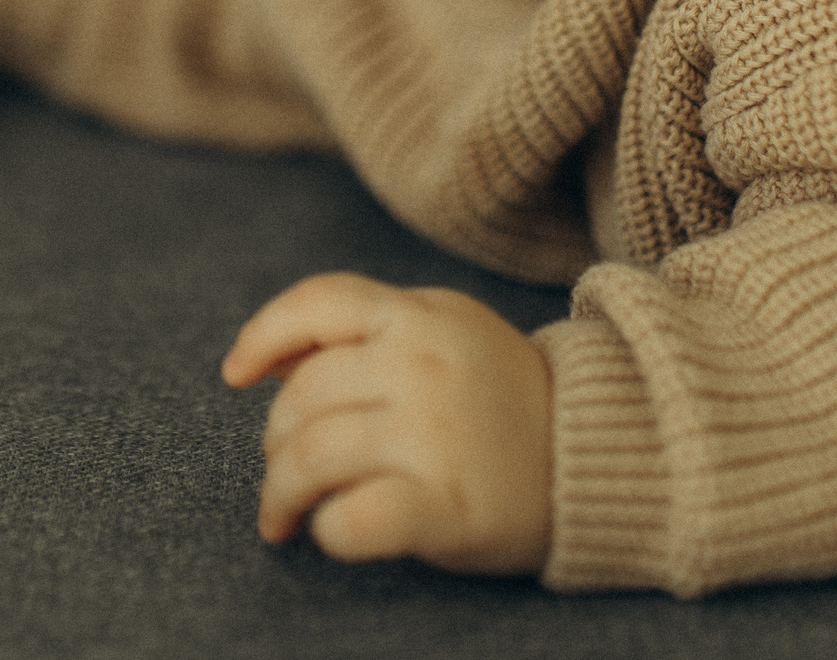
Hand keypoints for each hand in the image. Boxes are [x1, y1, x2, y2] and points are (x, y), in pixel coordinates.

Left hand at [222, 272, 553, 575]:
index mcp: (420, 317)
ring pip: (312, 456)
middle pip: (303, 397)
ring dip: (281, 492)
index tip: (236, 375)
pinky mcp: (447, 505)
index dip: (262, 336)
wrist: (600, 456)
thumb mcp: (449, 332)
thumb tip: (272, 360)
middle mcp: (423, 366)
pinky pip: (352, 520)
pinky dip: (328, 530)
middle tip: (280, 472)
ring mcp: (434, 435)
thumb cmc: (507, 399)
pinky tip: (333, 532)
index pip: (318, 303)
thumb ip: (371, 331)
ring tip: (282, 516)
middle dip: (274, 441)